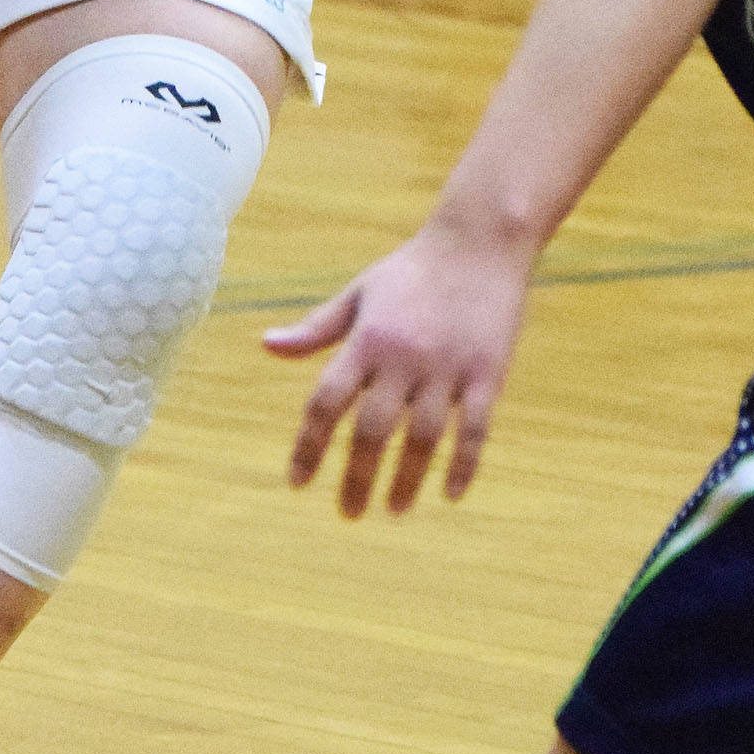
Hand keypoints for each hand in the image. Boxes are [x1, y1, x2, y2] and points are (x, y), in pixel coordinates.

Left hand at [266, 223, 530, 514]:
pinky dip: (463, 465)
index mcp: (366, 340)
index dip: (309, 445)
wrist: (479, 240)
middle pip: (372, 430)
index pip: (326, 401)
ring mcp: (447, 367)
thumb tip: (266, 345)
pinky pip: (476, 430)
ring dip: (407, 480)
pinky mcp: (487, 372)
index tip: (297, 483)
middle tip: (348, 513)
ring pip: (423, 438)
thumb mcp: (358, 293)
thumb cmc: (412, 269)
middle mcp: (403, 357)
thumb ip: (316, 328)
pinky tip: (450, 494)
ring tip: (394, 509)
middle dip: (356, 477)